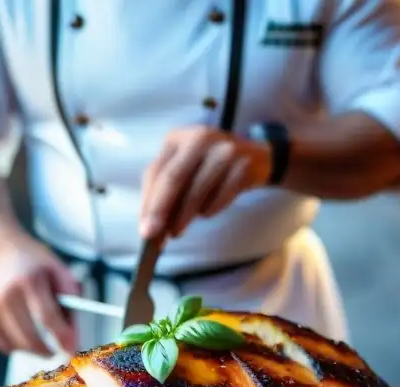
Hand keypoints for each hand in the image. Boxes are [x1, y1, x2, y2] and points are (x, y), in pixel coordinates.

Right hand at [0, 233, 79, 355]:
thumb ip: (71, 300)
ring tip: (39, 331)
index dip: (62, 337)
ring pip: (18, 346)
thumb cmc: (33, 263)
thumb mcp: (58, 270)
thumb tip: (74, 335)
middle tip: (58, 349)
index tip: (72, 350)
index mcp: (27, 281)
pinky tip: (21, 328)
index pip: (47, 317)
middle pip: (30, 339)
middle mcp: (4, 296)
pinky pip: (4, 346)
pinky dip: (17, 344)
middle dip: (49, 350)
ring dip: (34, 347)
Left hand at [140, 126, 271, 239]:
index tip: (143, 229)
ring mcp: (223, 149)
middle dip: (161, 210)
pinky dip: (210, 209)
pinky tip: (207, 212)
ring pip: (197, 189)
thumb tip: (151, 225)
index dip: (148, 202)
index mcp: (177, 138)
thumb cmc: (210, 168)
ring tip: (177, 232)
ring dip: (185, 216)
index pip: (156, 172)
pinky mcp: (242, 164)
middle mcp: (199, 138)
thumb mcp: (184, 170)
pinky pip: (221, 195)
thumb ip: (165, 193)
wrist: (256, 158)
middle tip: (154, 236)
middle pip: (174, 177)